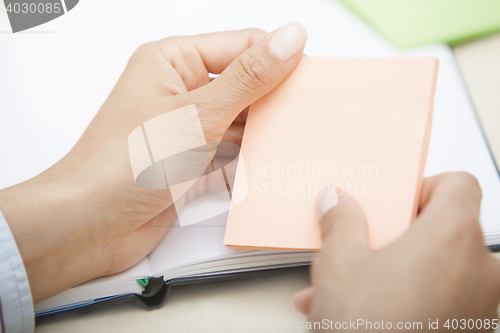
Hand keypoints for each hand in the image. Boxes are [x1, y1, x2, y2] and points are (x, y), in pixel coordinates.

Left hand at [0, 22, 307, 302]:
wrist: (90, 225)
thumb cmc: (124, 164)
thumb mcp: (197, 114)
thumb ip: (248, 78)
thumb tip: (289, 39)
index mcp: (172, 61)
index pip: (241, 45)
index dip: (279, 58)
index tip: (313, 76)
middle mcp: (178, 90)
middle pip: (243, 83)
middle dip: (274, 99)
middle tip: (309, 111)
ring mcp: (185, 127)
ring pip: (240, 120)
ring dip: (264, 131)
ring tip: (296, 139)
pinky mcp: (189, 159)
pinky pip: (230, 150)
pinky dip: (250, 158)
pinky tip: (271, 163)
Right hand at [294, 172, 499, 331]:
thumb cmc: (370, 329)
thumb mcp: (339, 262)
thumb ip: (341, 221)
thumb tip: (336, 201)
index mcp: (453, 236)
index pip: (458, 184)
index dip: (424, 187)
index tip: (396, 203)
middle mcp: (480, 269)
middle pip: (446, 229)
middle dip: (401, 236)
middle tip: (369, 243)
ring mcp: (481, 306)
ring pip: (436, 270)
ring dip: (394, 272)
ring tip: (350, 286)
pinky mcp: (470, 332)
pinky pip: (440, 301)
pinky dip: (407, 299)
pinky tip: (364, 313)